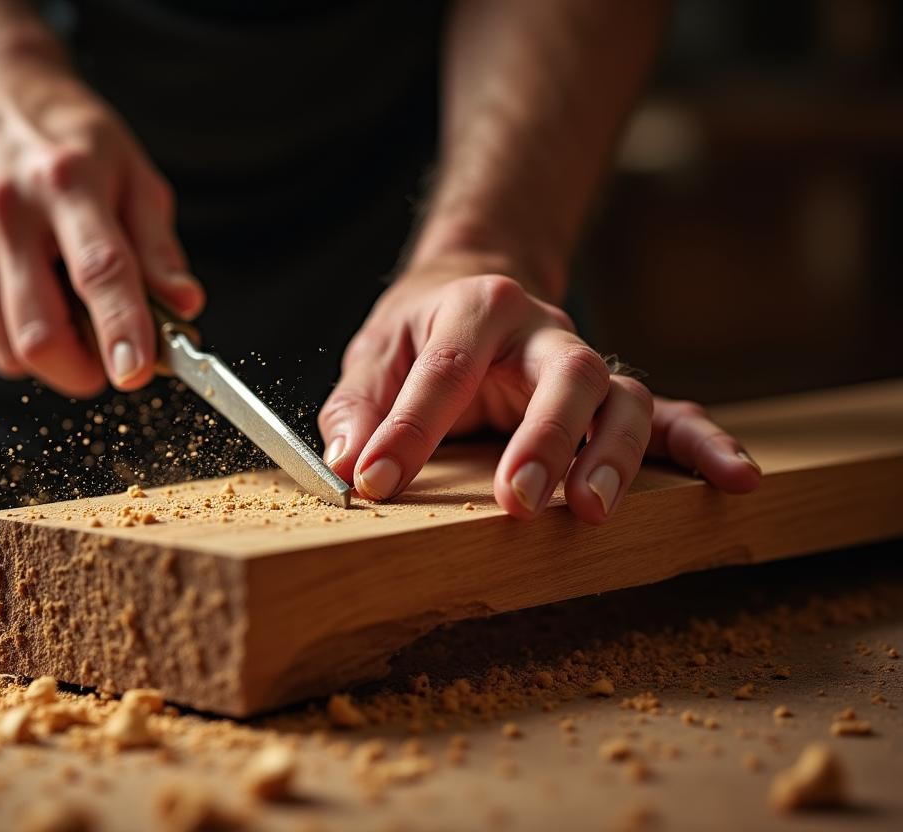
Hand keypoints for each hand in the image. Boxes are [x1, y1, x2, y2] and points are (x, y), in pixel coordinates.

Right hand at [0, 53, 202, 395]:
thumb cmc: (71, 144)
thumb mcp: (133, 175)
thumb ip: (157, 248)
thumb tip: (183, 308)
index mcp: (67, 181)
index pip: (98, 269)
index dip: (120, 328)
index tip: (135, 373)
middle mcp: (4, 208)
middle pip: (37, 331)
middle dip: (81, 370)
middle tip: (106, 360)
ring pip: (7, 349)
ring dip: (49, 354)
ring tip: (63, 306)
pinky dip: (11, 337)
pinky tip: (23, 290)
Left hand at [319, 269, 761, 521]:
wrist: (475, 286)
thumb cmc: (422, 329)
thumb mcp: (374, 353)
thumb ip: (356, 407)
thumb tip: (346, 462)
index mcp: (477, 307)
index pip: (446, 369)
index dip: (407, 429)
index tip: (374, 481)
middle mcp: (543, 330)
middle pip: (565, 374)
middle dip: (544, 439)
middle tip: (518, 499)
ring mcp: (587, 361)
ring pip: (621, 398)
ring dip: (612, 456)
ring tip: (592, 510)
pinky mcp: (615, 395)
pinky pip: (671, 416)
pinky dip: (704, 446)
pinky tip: (735, 480)